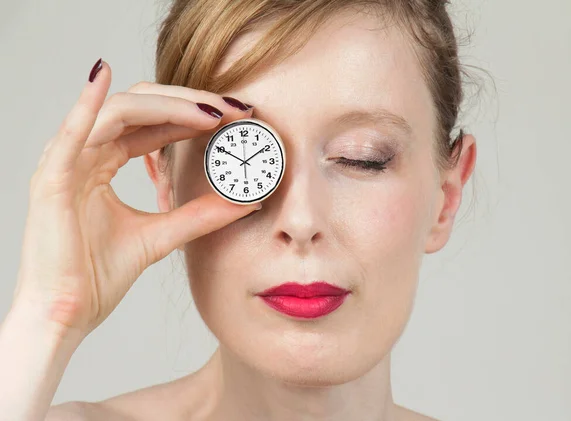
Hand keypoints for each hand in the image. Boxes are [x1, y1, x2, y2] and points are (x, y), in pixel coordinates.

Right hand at [12, 59, 259, 338]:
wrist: (65, 316)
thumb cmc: (98, 278)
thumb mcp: (161, 236)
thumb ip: (200, 214)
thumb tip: (246, 199)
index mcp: (104, 165)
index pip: (152, 126)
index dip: (193, 117)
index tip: (236, 118)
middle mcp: (86, 156)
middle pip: (140, 109)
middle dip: (189, 104)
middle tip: (234, 109)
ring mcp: (67, 163)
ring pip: (118, 112)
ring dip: (167, 105)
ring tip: (212, 111)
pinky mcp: (52, 179)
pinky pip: (71, 132)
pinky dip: (87, 102)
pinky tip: (105, 76)